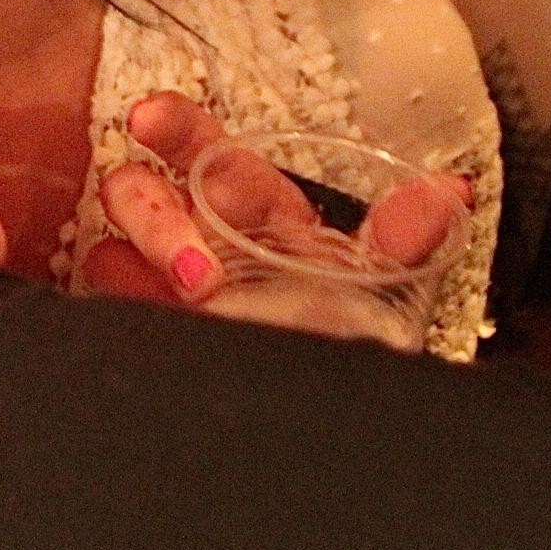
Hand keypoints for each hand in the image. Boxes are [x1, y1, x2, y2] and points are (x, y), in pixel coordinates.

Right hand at [76, 93, 469, 313]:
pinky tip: (149, 324)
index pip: (197, 146)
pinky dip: (120, 309)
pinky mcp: (137, 330)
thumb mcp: (377, 288)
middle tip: (196, 265)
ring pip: (109, 246)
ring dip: (144, 265)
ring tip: (197, 302)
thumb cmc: (337, 337)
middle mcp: (193, 235)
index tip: (148, 120)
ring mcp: (155, 288)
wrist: (320, 429)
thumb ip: (404, 239)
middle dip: (151, 210)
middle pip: (135, 188)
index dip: (171, 126)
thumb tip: (451, 193)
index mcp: (246, 206)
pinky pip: (99, 307)